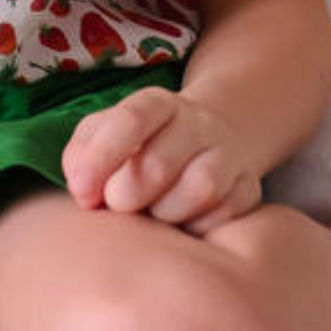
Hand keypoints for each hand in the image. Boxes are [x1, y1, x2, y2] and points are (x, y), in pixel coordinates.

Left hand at [61, 87, 262, 235]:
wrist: (203, 142)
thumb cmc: (138, 147)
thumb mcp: (102, 136)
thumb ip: (82, 156)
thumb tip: (83, 190)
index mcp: (157, 104)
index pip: (132, 119)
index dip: (103, 157)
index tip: (82, 193)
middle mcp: (197, 123)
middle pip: (159, 164)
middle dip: (127, 195)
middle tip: (117, 205)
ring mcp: (227, 153)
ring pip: (199, 189)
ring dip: (165, 213)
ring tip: (153, 213)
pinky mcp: (249, 187)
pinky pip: (226, 214)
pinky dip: (199, 226)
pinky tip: (184, 221)